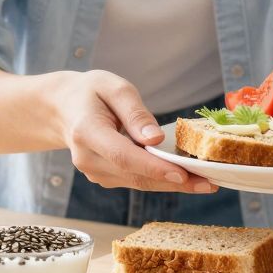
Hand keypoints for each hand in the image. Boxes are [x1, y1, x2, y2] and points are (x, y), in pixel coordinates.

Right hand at [37, 71, 214, 192]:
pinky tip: (184, 177)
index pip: (123, 155)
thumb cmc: (91, 92)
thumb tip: (156, 139)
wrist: (63, 108)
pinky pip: (135, 180)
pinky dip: (159, 180)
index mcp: (86, 131)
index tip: (182, 174)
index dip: (153, 168)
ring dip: (171, 185)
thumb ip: (135, 113)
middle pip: (134, 175)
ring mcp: (93, 171)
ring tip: (205, 182)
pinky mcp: (103, 177)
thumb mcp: (114, 88)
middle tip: (208, 183)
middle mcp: (87, 158)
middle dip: (173, 182)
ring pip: (137, 182)